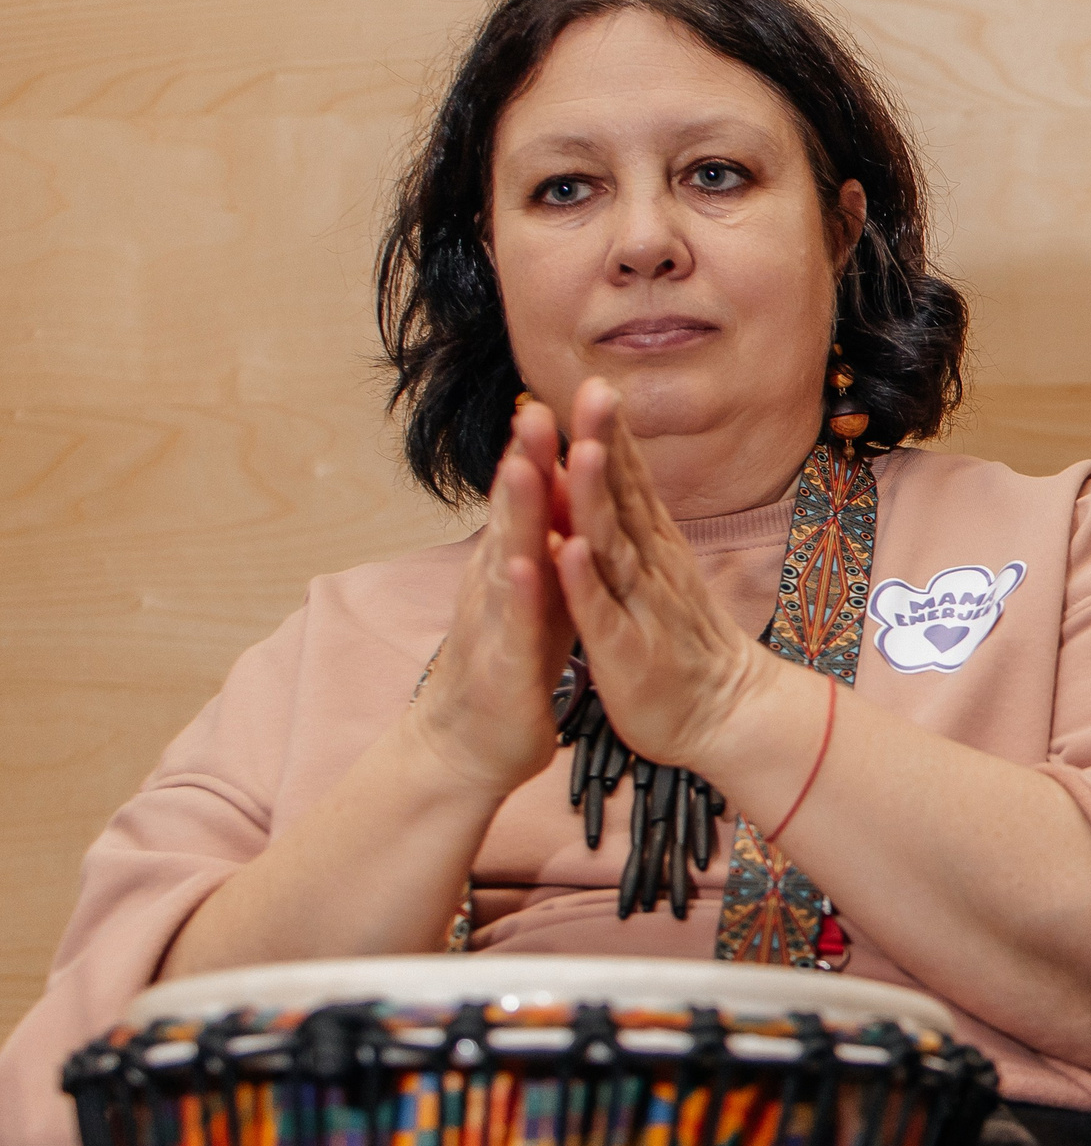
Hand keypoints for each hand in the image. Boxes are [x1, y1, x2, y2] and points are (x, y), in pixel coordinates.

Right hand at [405, 401, 575, 792]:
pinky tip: (525, 564)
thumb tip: (564, 489)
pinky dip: (519, 594)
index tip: (563, 399)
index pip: (530, 497)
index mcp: (514, 562)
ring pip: (506, 558)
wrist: (471, 746)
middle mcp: (497, 582)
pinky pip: (512, 626)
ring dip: (517, 513)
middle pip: (513, 513)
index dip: (542, 450)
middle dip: (525, 460)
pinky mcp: (502, 667)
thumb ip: (549, 542)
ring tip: (526, 466)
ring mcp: (494, 621)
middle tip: (536, 406)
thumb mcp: (537, 592)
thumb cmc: (513, 663)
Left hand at [553, 379, 775, 769]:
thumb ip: (635, 526)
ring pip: (614, 547)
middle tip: (594, 390)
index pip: (631, 482)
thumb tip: (618, 474)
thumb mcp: (658, 575)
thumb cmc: (680, 646)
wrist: (724, 716)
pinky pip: (601, 612)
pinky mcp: (627, 652)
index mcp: (653, 550)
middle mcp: (652, 569)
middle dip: (607, 444)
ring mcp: (641, 608)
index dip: (612, 434)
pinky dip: (584, 581)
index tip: (594, 383)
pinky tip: (568, 550)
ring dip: (598, 500)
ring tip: (582, 453)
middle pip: (625, 498)